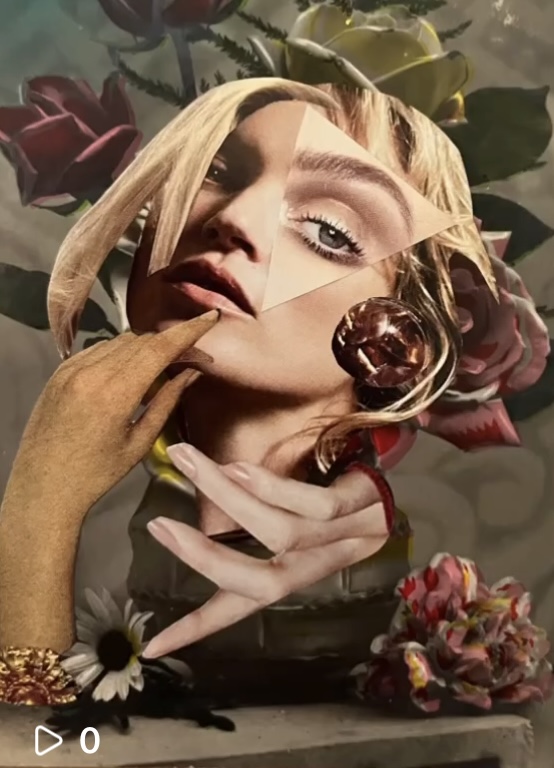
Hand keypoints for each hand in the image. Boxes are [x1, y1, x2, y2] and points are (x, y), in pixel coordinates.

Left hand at [3, 312, 217, 513]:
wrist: (42, 487)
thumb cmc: (95, 474)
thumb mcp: (139, 443)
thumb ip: (167, 402)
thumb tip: (191, 373)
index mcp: (114, 394)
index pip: (158, 348)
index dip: (188, 330)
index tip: (210, 318)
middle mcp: (90, 373)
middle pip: (142, 341)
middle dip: (171, 343)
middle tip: (192, 358)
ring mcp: (70, 369)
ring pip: (121, 341)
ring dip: (145, 348)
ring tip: (158, 372)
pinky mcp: (59, 372)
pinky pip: (98, 349)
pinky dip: (120, 354)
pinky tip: (127, 375)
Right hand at [142, 443, 391, 657]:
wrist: (388, 483)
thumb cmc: (329, 501)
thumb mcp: (289, 519)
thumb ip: (250, 518)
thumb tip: (204, 508)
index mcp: (292, 572)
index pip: (241, 606)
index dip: (198, 628)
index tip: (151, 647)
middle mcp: (312, 565)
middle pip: (259, 582)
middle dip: (203, 558)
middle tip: (157, 526)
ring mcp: (337, 538)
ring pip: (279, 534)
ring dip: (226, 498)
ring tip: (187, 461)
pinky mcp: (356, 507)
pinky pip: (312, 504)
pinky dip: (270, 486)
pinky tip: (239, 467)